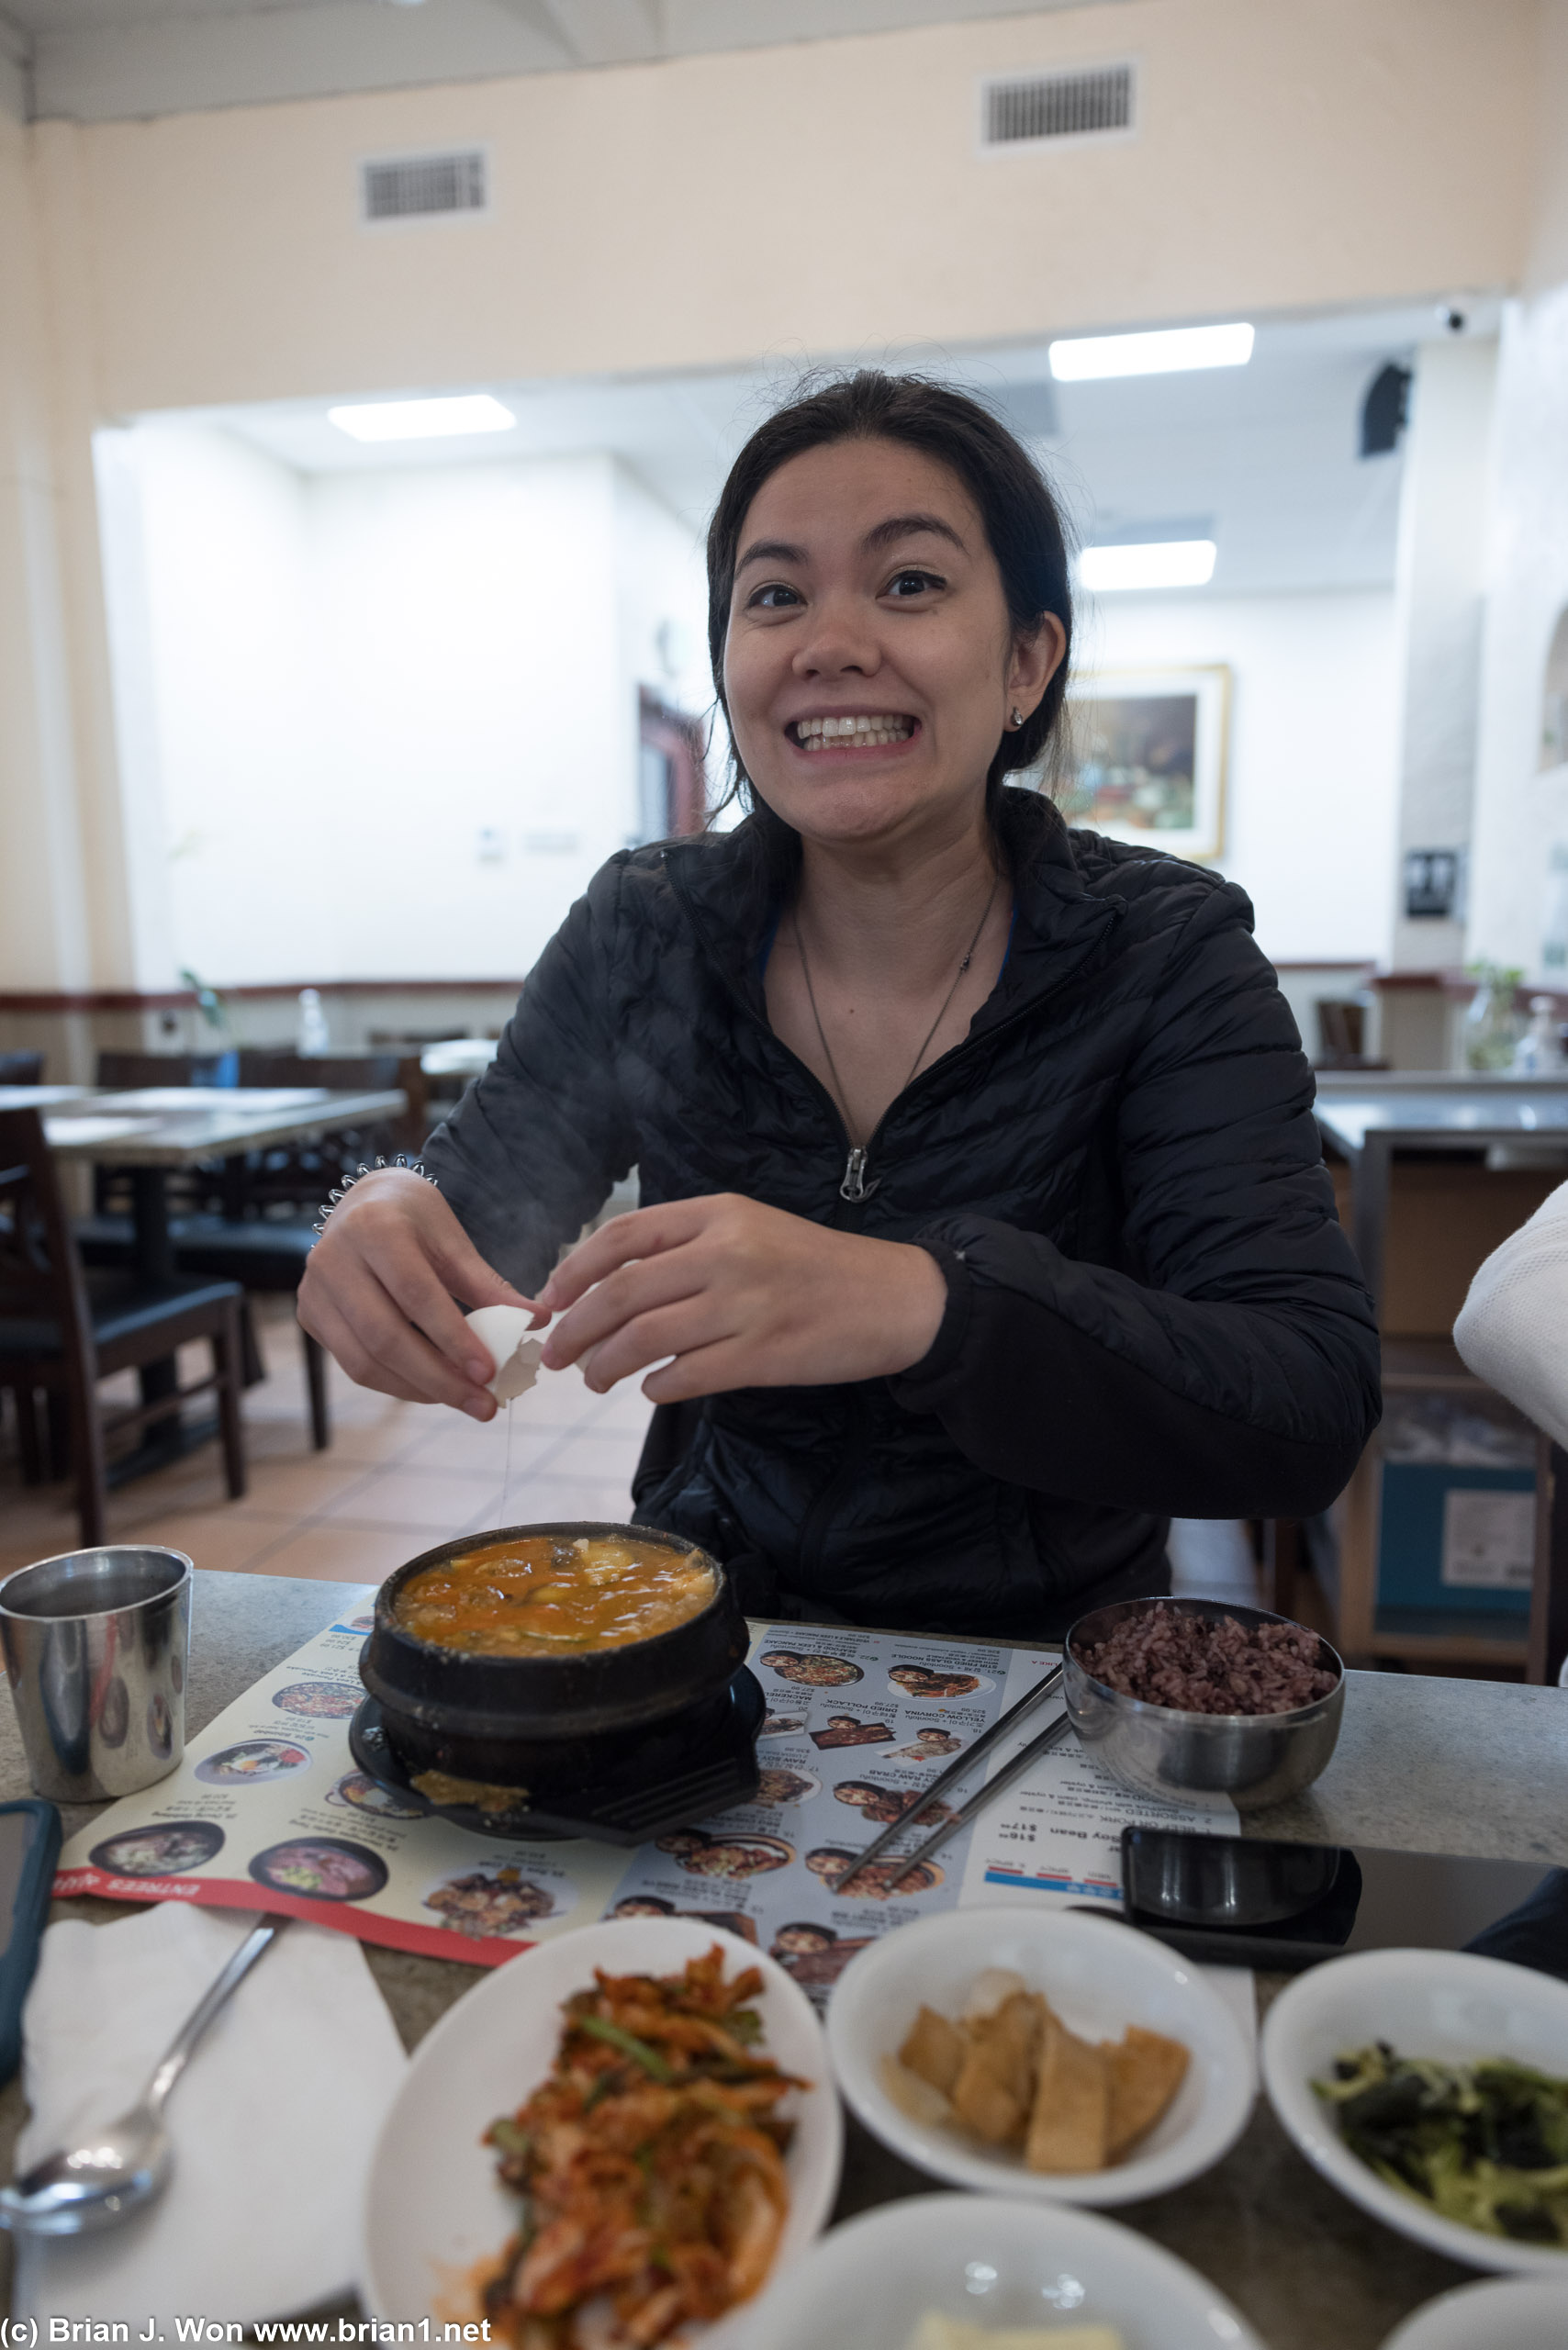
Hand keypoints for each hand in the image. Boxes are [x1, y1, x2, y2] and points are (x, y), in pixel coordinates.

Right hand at [297, 1168, 540, 1417]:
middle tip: (485, 1406)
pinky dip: (398, 1384)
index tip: (490, 1373)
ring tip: (466, 1401)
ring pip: (365, 1362)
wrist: (365, 1203)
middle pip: (385, 1337)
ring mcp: (314, 1290)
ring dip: (420, 1390)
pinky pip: (355, 1365)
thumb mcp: (453, 1241)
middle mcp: (332, 1258)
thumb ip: (489, 1285)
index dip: (453, 1338)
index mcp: (373, 1227)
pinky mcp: (310, 1315)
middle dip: (440, 1380)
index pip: (415, 1294)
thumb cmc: (415, 1220)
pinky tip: (434, 1389)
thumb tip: (539, 1321)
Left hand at [535, 1193, 947, 1402]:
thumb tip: (611, 1284)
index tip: (550, 1300)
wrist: (897, 1297)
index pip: (623, 1236)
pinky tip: (652, 1390)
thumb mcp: (753, 1229)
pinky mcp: (764, 1354)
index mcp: (719, 1213)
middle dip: (575, 1327)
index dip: (573, 1270)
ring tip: (594, 1379)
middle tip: (554, 1354)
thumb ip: (688, 1246)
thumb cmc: (818, 1266)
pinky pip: (687, 1376)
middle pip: (622, 1291)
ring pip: (644, 1338)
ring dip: (605, 1364)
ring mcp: (746, 1304)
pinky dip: (657, 1387)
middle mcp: (727, 1252)